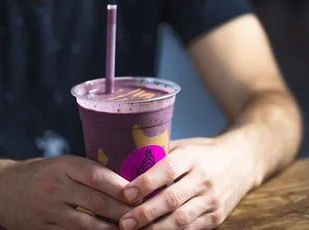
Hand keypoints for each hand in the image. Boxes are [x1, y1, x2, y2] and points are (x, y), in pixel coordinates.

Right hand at [0, 155, 132, 229]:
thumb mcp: (65, 163)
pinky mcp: (43, 228)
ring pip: (85, 223)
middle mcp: (57, 186)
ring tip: (128, 228)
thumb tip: (122, 182)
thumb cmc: (45, 172)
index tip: (138, 193)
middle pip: (95, 201)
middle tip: (141, 214)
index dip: (119, 186)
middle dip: (121, 210)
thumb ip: (88, 171)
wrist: (8, 188)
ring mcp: (49, 210)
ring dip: (110, 228)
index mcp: (66, 165)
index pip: (97, 175)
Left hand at [119, 136, 259, 229]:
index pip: (167, 170)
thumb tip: (131, 165)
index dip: (146, 183)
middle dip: (145, 213)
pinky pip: (192, 229)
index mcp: (192, 157)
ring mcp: (212, 199)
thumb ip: (162, 154)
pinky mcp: (217, 216)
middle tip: (124, 222)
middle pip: (171, 199)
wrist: (242, 161)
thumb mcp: (185, 145)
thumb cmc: (205, 152)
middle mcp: (203, 178)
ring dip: (156, 229)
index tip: (126, 193)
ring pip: (181, 219)